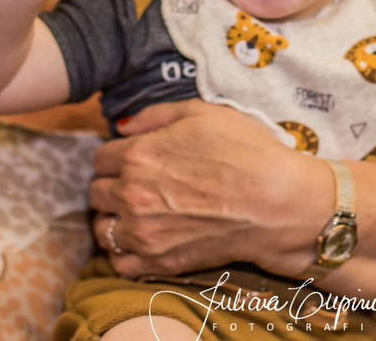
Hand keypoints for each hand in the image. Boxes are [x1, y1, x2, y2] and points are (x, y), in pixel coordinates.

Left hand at [88, 100, 326, 278]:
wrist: (279, 203)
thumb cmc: (248, 151)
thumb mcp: (204, 113)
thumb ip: (156, 114)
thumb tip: (122, 125)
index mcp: (139, 155)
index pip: (101, 158)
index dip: (117, 155)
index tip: (134, 159)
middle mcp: (133, 195)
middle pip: (96, 192)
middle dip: (112, 185)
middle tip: (137, 185)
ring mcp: (144, 233)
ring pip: (101, 228)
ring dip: (114, 218)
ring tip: (138, 213)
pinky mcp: (158, 262)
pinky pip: (118, 263)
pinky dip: (123, 253)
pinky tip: (142, 240)